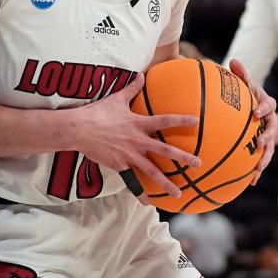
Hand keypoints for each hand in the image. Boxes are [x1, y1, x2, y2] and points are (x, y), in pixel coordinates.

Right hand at [72, 72, 201, 198]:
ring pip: (152, 172)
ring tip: (179, 193)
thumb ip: (131, 88)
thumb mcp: (116, 98)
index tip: (196, 123)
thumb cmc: (97, 112)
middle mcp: (138, 141)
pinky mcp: (120, 165)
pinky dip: (140, 193)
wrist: (79, 129)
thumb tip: (140, 75)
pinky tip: (148, 202)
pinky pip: (132, 181)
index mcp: (139, 124)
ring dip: (167, 183)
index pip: (165, 121)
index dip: (181, 121)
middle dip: (183, 157)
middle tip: (198, 164)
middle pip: (165, 150)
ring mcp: (130, 155)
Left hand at [228, 59, 277, 185]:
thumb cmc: (243, 93)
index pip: (269, 105)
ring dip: (265, 157)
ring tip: (257, 168)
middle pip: (272, 128)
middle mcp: (269, 120)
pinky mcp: (261, 147)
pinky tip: (251, 182)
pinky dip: (256, 170)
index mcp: (265, 103)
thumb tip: (234, 61)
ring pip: (269, 147)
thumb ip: (240, 75)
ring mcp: (266, 134)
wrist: (246, 106)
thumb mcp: (242, 84)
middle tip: (259, 141)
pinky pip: (260, 158)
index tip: (255, 113)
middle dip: (267, 136)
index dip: (263, 109)